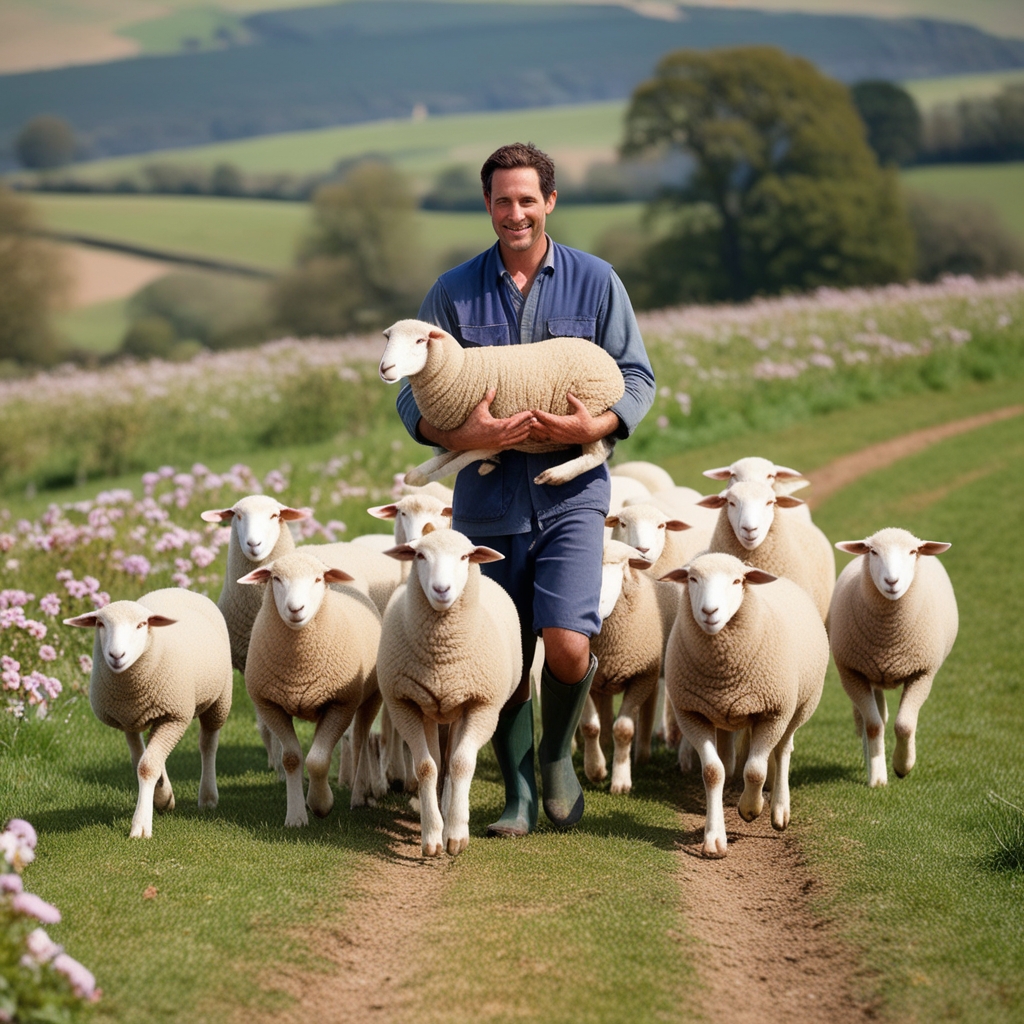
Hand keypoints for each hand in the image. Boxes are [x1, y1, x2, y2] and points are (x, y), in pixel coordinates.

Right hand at [420, 389, 535, 451]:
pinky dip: (520, 439)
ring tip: (533, 426)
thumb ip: (487, 399)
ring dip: (526, 431)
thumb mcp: (479, 409)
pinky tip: (525, 435)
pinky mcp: (498, 446)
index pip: (515, 421)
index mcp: (498, 426)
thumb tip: (493, 387)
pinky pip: (513, 443)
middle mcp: (501, 436)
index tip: (531, 412)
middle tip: (537, 418)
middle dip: (528, 423)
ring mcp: (500, 442)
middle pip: (519, 429)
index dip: (524, 416)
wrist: (462, 439)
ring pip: (518, 437)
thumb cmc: (470, 423)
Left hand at [528, 392, 618, 445]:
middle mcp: (556, 430)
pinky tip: (533, 430)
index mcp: (560, 422)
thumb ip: (573, 400)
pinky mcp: (555, 440)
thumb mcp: (581, 408)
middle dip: (532, 420)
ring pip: (538, 433)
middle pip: (538, 426)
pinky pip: (542, 438)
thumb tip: (568, 393)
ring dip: (533, 428)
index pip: (544, 417)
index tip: (532, 409)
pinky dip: (536, 434)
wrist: (590, 434)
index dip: (537, 413)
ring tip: (528, 422)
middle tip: (527, 415)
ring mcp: (555, 437)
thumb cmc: (586, 420)